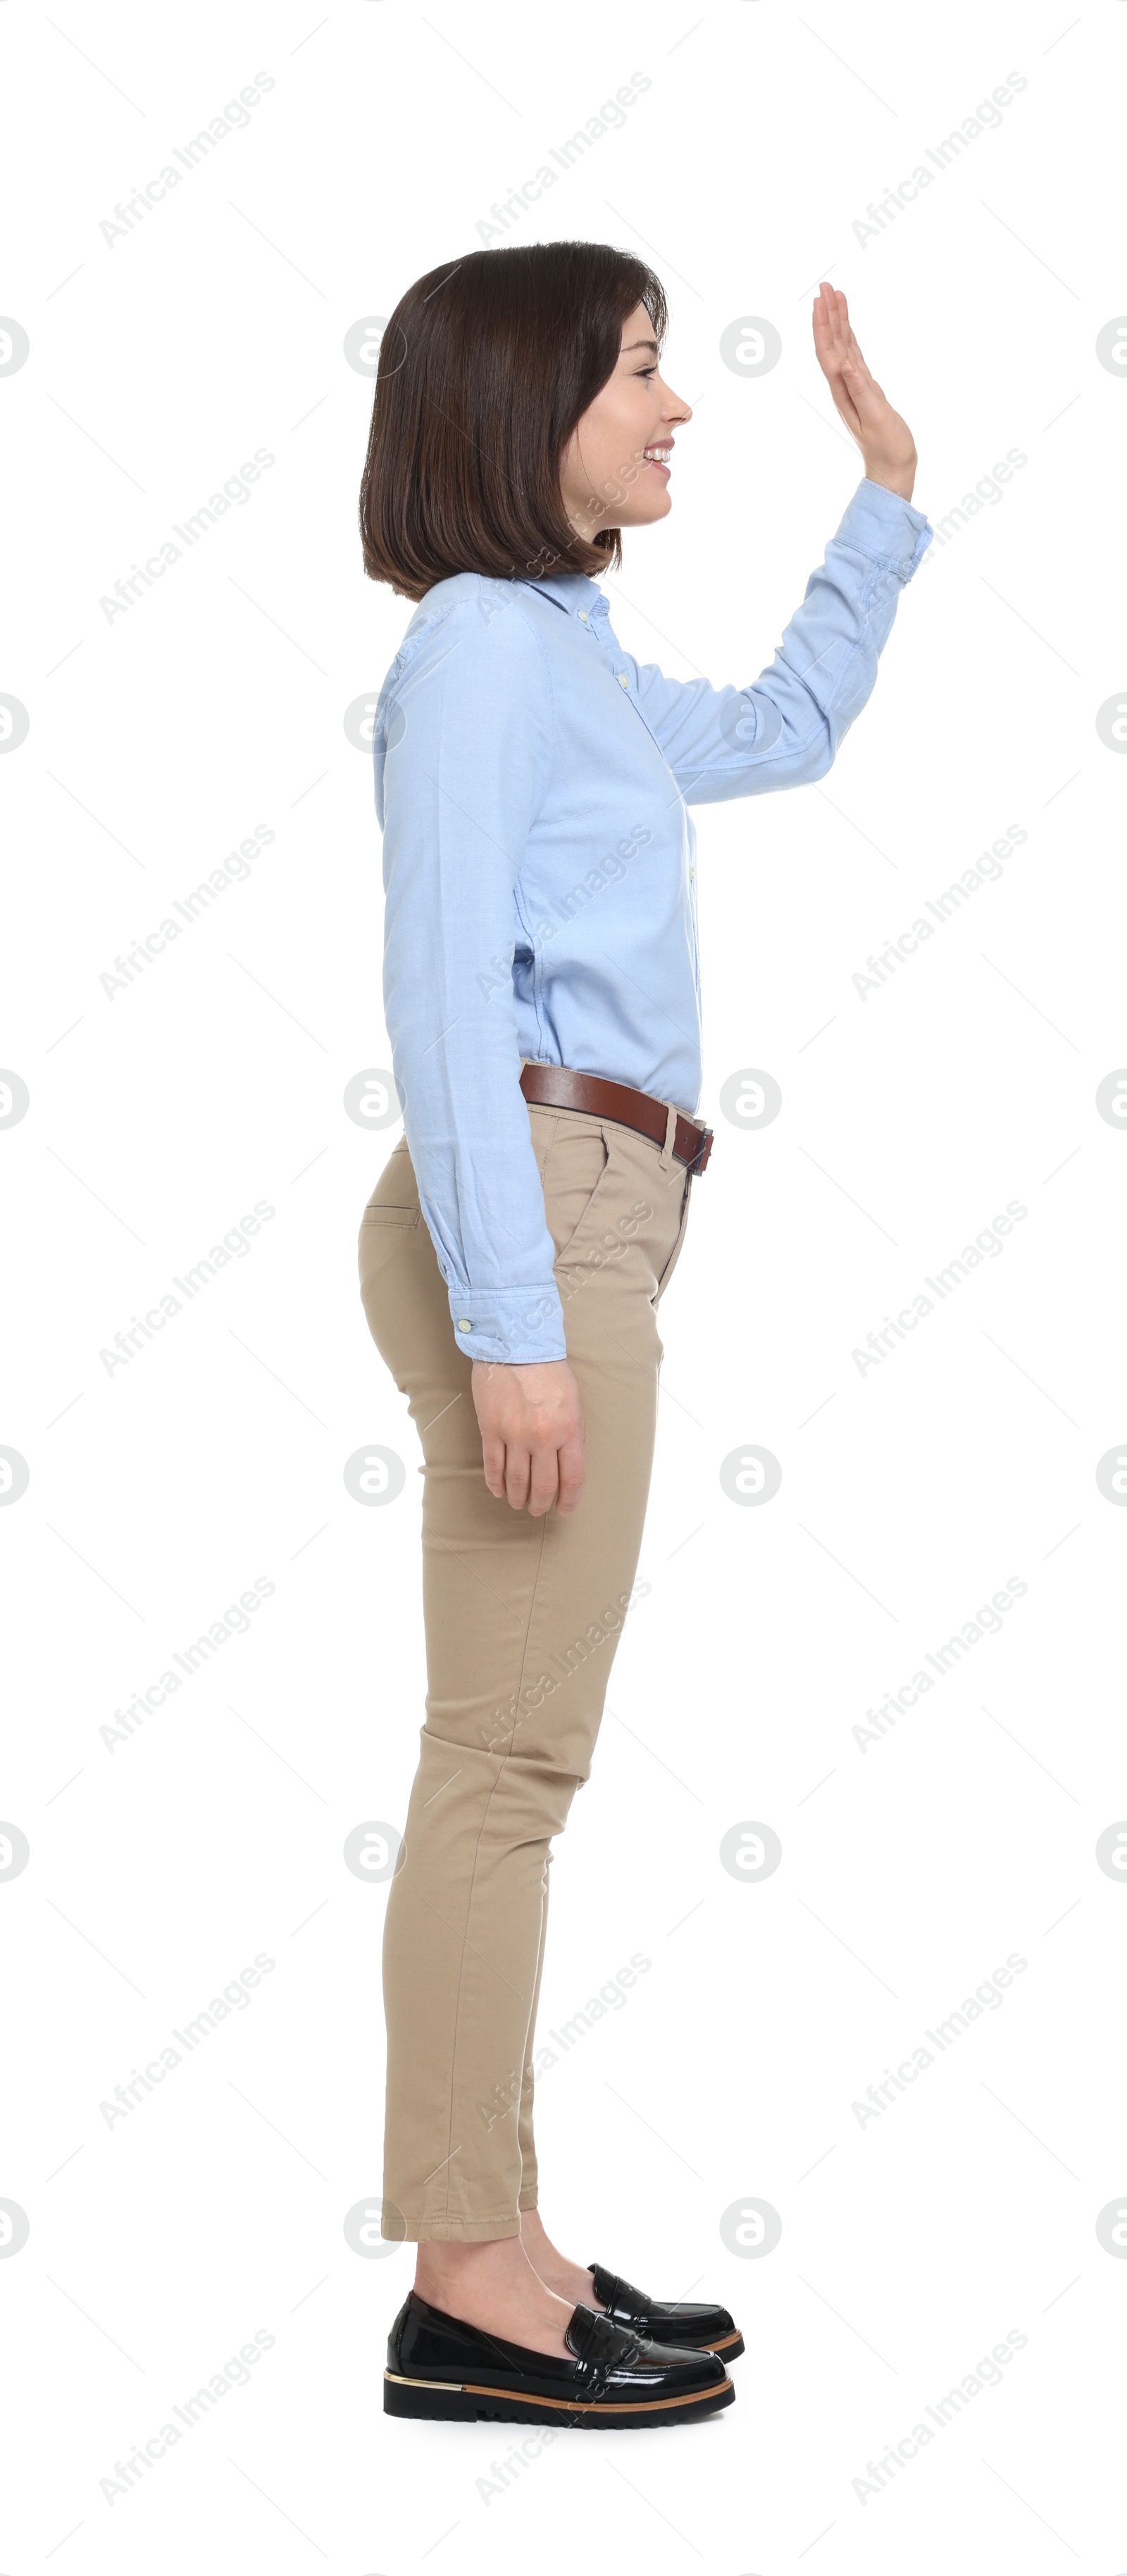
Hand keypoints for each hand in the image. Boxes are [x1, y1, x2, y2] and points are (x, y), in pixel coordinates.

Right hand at [471, 1358, 585, 1516]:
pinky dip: (496, 1483)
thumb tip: (569, 1460)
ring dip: (519, 1498)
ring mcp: (515, 1435)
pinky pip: (493, 1466)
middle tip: (539, 1510)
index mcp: (569, 1430)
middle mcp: (543, 1438)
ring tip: (519, 1504)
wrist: (515, 1345)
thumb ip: (573, 1432)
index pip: (573, 1478)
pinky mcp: (491, 1430)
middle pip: (544, 1485)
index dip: (570, 1499)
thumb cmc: (549, 1370)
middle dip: (542, 1504)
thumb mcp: (574, 1401)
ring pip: (517, 1481)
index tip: (565, 1509)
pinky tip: (499, 1491)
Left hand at [812, 282, 916, 501]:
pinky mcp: (866, 388)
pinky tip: (849, 327)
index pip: (829, 350)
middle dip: (827, 314)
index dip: (824, 324)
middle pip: (832, 343)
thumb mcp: (876, 417)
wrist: (892, 468)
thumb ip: (862, 390)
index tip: (823, 299)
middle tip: (826, 286)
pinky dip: (850, 337)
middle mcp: (845, 385)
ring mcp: (854, 386)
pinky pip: (853, 355)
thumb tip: (846, 364)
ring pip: (842, 346)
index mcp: (844, 390)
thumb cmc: (887, 447)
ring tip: (835, 296)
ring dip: (837, 322)